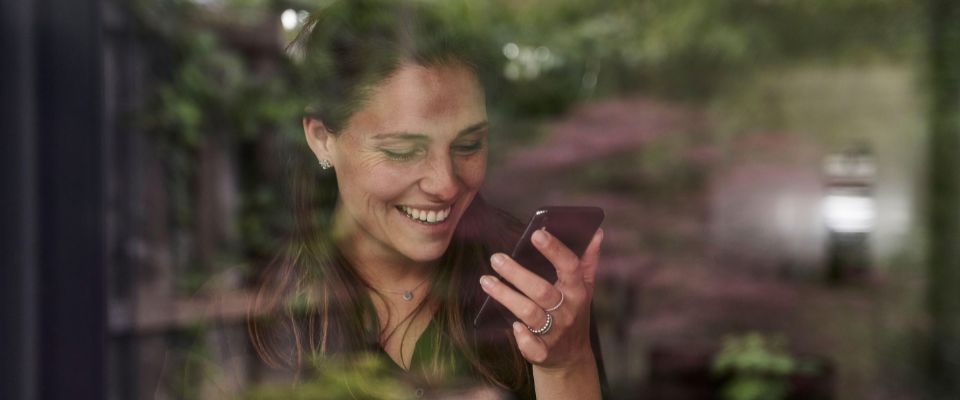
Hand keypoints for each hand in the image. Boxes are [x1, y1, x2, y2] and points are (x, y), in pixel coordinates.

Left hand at [479, 228, 603, 368]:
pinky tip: (512, 325)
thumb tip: (596, 233)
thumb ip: (588, 260)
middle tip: (496, 258)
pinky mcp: (544, 352)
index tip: (536, 234)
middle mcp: (567, 311)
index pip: (569, 267)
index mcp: (577, 291)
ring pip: (530, 313)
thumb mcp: (584, 288)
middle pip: (542, 290)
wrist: (572, 356)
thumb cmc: (573, 313)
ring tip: (486, 280)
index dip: (554, 250)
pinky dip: (523, 337)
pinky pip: (533, 345)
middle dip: (517, 274)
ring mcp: (556, 332)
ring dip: (506, 297)